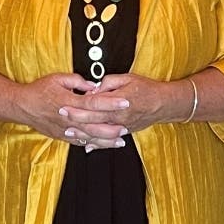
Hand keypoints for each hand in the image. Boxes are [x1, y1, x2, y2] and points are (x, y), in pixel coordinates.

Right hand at [12, 73, 127, 149]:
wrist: (22, 106)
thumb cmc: (39, 91)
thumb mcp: (57, 78)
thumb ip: (77, 81)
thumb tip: (93, 86)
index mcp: (68, 101)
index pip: (93, 103)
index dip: (110, 103)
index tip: (124, 101)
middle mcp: (68, 117)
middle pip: (94, 125)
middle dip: (112, 127)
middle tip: (126, 126)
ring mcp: (65, 129)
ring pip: (88, 137)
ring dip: (105, 140)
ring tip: (120, 140)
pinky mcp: (62, 136)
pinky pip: (80, 142)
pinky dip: (93, 144)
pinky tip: (103, 145)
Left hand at [62, 73, 186, 135]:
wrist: (163, 104)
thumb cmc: (146, 89)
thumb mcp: (128, 78)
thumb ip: (109, 82)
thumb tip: (94, 88)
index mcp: (118, 101)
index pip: (94, 104)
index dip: (78, 105)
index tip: (64, 104)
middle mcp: (119, 117)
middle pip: (93, 119)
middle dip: (75, 118)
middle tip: (60, 117)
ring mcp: (122, 126)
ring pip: (99, 132)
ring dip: (83, 133)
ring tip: (68, 132)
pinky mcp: (125, 132)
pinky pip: (109, 140)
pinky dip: (98, 144)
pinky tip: (87, 146)